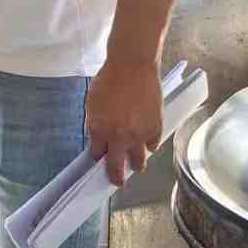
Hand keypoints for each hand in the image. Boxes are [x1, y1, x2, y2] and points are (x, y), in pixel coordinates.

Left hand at [87, 57, 163, 187]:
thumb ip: (95, 124)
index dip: (98, 158)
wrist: (132, 65)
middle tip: (116, 182)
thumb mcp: (93, 103)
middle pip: (116, 168)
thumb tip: (99, 140)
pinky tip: (146, 143)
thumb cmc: (110, 80)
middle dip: (115, 178)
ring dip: (135, 165)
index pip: (98, 155)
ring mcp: (139, 134)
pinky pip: (152, 145)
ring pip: (138, 162)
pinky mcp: (155, 127)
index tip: (100, 161)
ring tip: (135, 165)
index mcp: (100, 129)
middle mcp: (119, 136)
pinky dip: (149, 145)